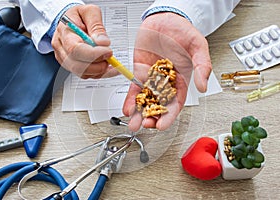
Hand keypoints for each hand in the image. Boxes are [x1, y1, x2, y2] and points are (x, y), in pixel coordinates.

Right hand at [52, 5, 117, 78]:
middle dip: (97, 66)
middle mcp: (61, 48)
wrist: (70, 20)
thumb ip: (97, 26)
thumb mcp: (90, 12)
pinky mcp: (71, 65)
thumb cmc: (78, 16)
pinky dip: (98, 73)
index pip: (75, 49)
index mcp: (65, 32)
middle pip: (77, 66)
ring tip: (108, 61)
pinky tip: (106, 67)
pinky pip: (85, 75)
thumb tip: (102, 42)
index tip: (108, 51)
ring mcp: (64, 58)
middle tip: (109, 58)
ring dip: (99, 71)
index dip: (94, 54)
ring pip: (81, 73)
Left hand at [123, 12, 211, 130]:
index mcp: (181, 80)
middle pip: (158, 105)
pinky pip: (134, 88)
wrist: (164, 18)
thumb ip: (202, 65)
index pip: (176, 103)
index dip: (169, 116)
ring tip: (132, 123)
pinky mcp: (140, 72)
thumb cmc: (182, 31)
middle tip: (144, 125)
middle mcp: (166, 82)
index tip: (162, 125)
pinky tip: (127, 108)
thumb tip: (203, 86)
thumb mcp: (197, 46)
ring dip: (139, 113)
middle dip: (152, 118)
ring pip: (145, 100)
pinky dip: (130, 99)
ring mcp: (151, 78)